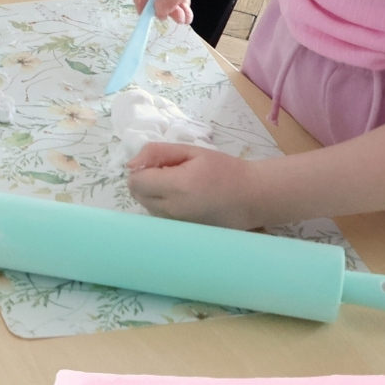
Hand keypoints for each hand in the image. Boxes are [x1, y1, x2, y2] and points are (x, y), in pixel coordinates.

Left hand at [127, 143, 265, 229]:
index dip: (142, 168)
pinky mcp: (182, 232)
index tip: (160, 163)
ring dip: (153, 193)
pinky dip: (163, 205)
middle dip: (146, 180)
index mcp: (176, 187)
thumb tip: (130, 164)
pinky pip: (159, 216)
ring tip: (180, 185)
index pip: (135, 181)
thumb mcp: (192, 151)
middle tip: (171, 172)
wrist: (253, 197)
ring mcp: (177, 225)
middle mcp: (173, 211)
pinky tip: (184, 199)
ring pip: (146, 206)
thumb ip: (157, 153)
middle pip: (137, 194)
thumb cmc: (225, 170)